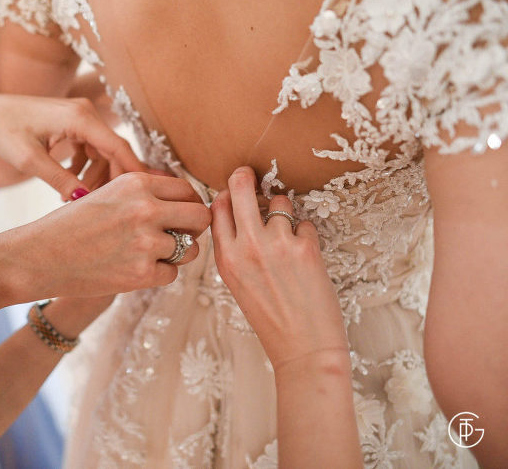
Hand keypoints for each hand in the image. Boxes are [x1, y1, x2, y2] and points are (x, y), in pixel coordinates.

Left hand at [0, 90, 146, 199]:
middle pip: (115, 151)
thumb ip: (60, 180)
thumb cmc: (2, 130)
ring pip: (103, 153)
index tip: (144, 196)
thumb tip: (85, 201)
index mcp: (80, 117)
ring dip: (95, 177)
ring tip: (72, 199)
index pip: (119, 147)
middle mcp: (85, 113)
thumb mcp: (29, 160)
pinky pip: (91, 149)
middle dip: (111, 180)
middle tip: (98, 206)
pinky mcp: (73, 124)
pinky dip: (85, 168)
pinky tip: (68, 184)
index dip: (134, 172)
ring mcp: (81, 117)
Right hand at [12, 172, 211, 298]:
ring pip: (192, 250)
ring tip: (148, 254)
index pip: (188, 190)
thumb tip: (187, 201)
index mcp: (137, 182)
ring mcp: (146, 242)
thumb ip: (145, 195)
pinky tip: (133, 269)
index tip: (180, 216)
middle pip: (201, 217)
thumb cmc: (71, 225)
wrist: (37, 257)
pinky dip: (158, 275)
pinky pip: (172, 274)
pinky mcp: (142, 273)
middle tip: (178, 237)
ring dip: (177, 255)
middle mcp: (146, 208)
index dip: (188, 205)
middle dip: (193, 229)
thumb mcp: (108, 193)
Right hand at [211, 167, 347, 370]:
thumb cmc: (271, 318)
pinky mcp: (304, 247)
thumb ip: (233, 249)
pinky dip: (306, 235)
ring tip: (288, 237)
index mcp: (225, 258)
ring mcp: (276, 244)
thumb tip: (238, 212)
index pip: (215, 207)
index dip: (225, 195)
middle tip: (251, 173)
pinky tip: (306, 258)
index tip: (234, 193)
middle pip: (240, 187)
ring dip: (285, 212)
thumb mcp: (237, 284)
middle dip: (245, 176)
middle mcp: (246, 247)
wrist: (302, 348)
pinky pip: (305, 223)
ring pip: (280, 202)